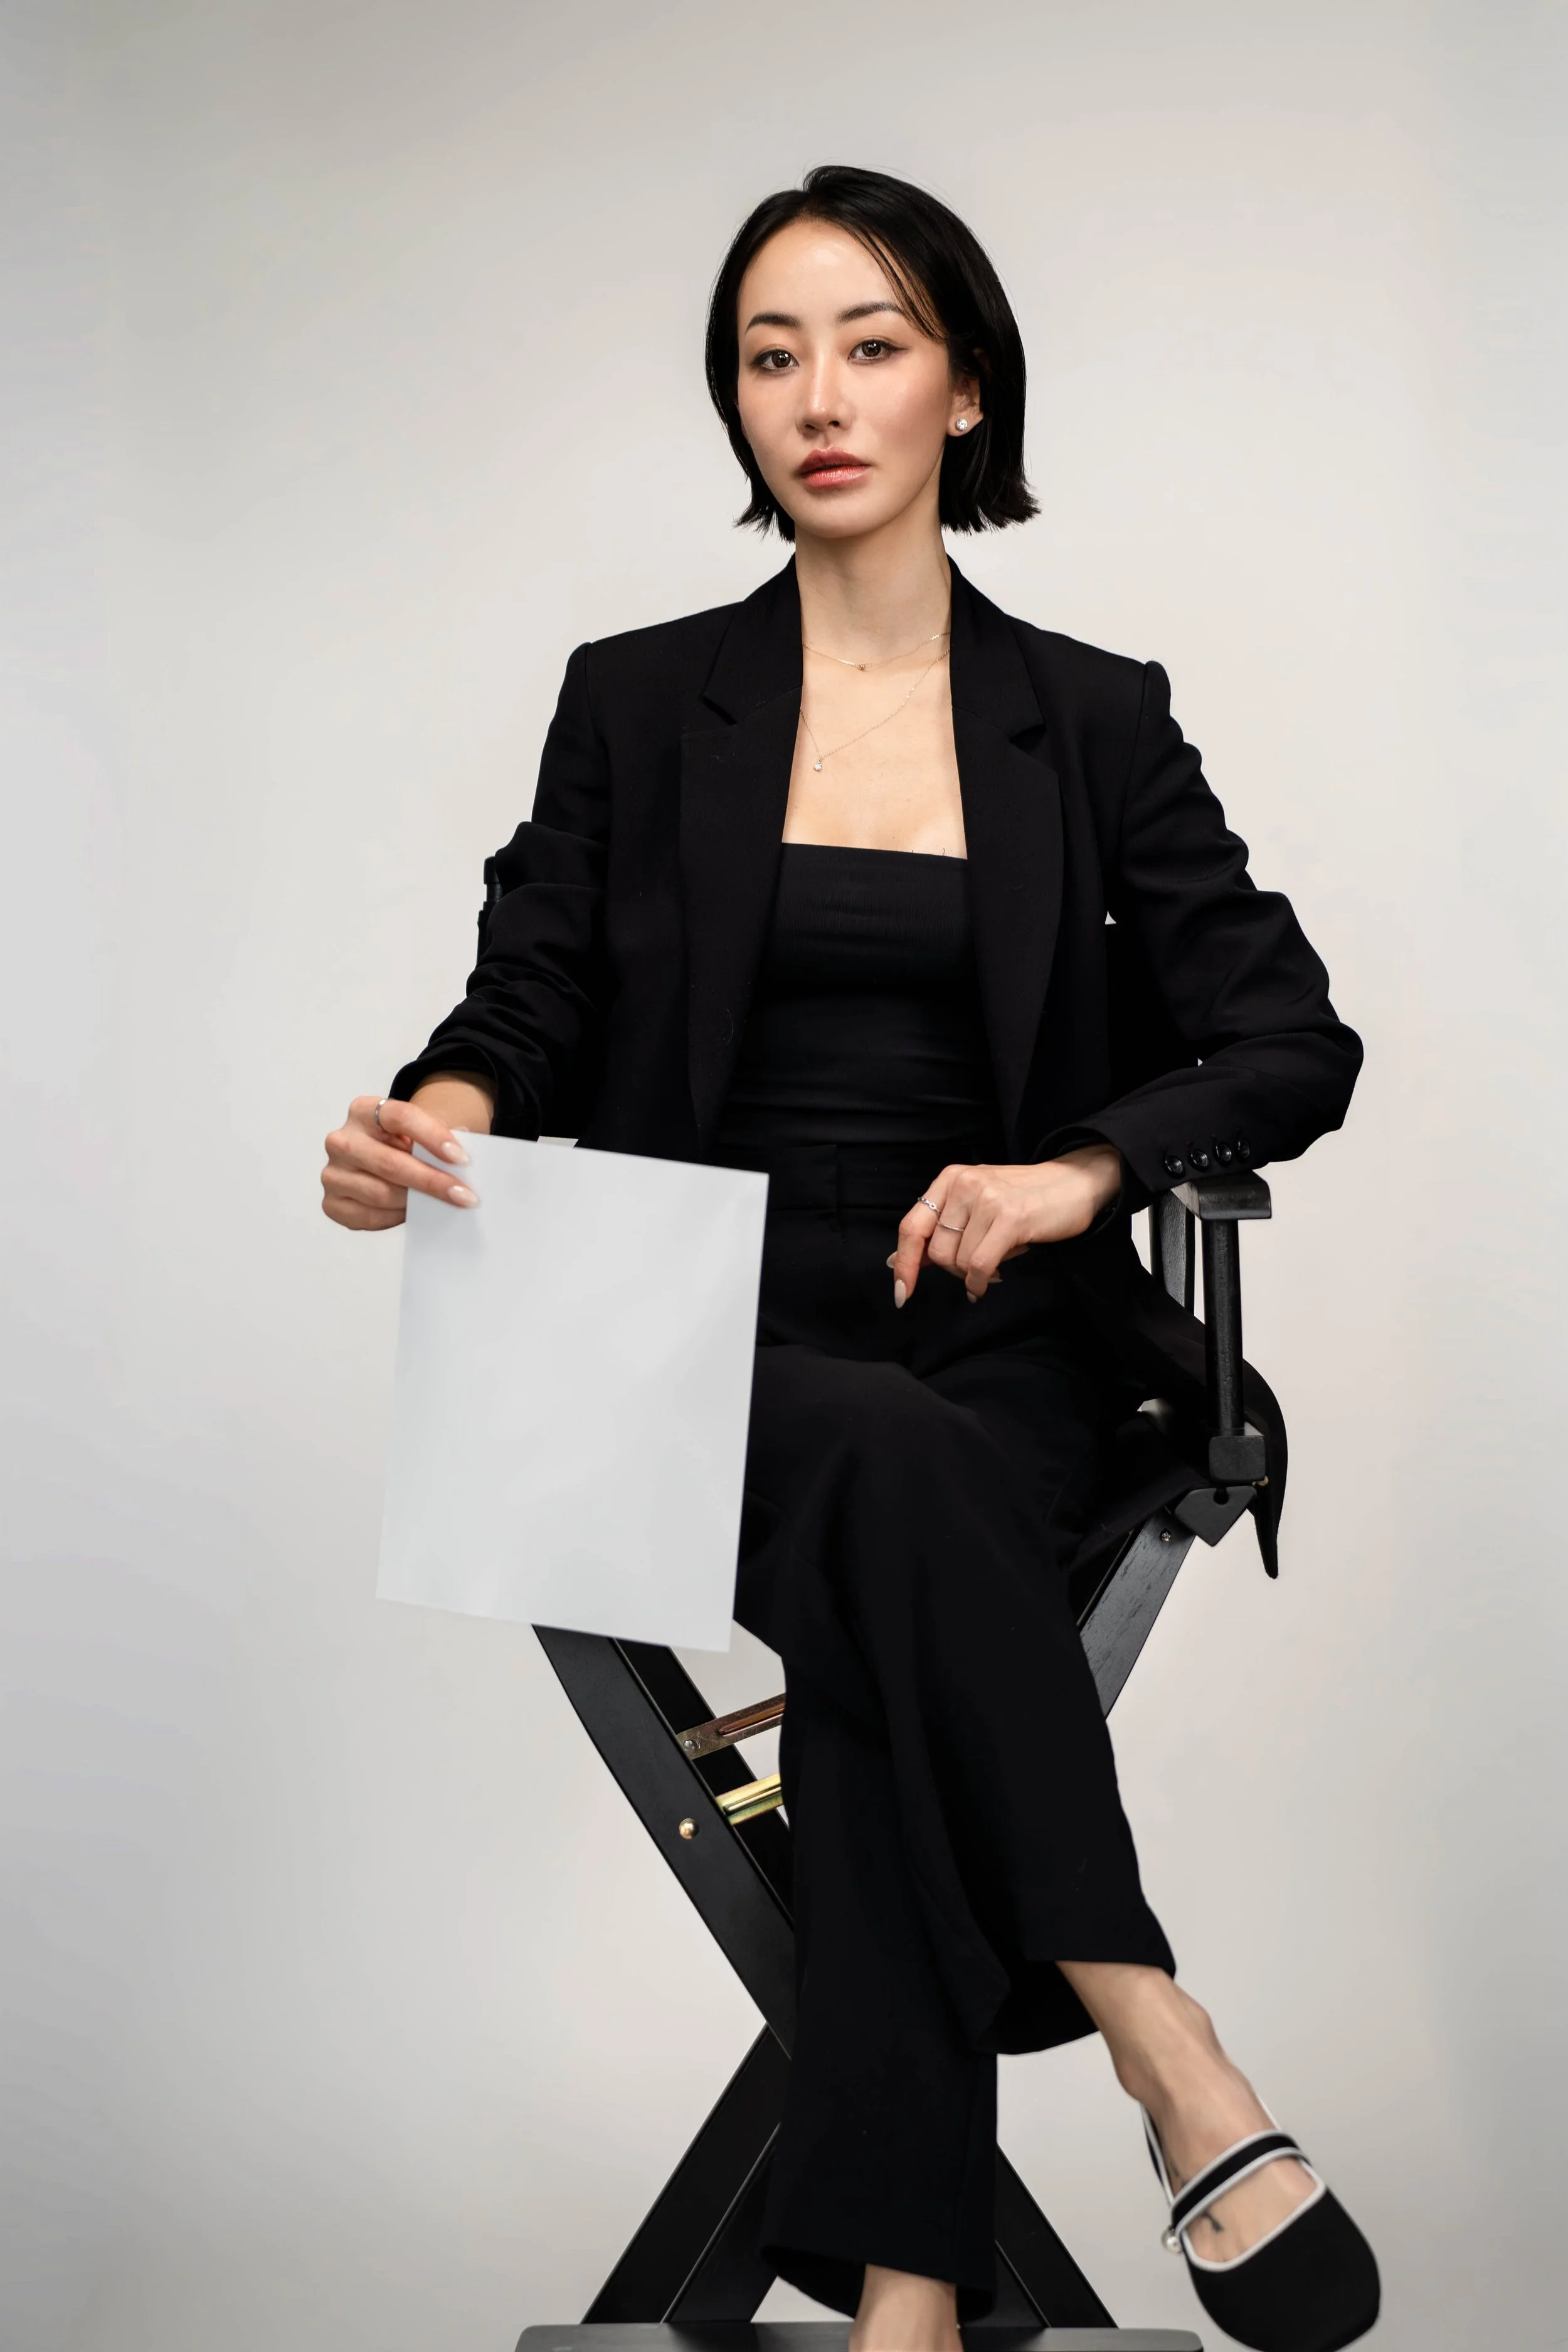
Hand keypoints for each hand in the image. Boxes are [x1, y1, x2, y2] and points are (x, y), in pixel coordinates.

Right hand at [320, 1077, 494, 1230]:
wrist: (379, 1158)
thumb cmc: (403, 1144)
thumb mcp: (419, 1131)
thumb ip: (437, 1139)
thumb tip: (463, 1166)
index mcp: (362, 1110)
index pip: (400, 1116)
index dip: (433, 1136)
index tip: (462, 1158)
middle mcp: (341, 1139)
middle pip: (390, 1163)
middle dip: (432, 1181)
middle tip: (465, 1195)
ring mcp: (333, 1172)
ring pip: (382, 1193)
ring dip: (417, 1202)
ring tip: (444, 1205)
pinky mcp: (332, 1202)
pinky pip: (370, 1216)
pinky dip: (397, 1216)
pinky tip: (414, 1212)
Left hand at [890, 1144, 1122, 1303]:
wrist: (1075, 1183)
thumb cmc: (1023, 1200)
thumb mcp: (975, 1206)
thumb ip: (940, 1232)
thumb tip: (898, 1263)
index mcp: (949, 1179)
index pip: (911, 1227)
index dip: (904, 1263)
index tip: (902, 1293)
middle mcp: (963, 1184)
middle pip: (937, 1251)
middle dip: (954, 1270)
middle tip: (977, 1267)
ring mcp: (987, 1199)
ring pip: (959, 1261)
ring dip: (974, 1274)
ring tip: (997, 1260)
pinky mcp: (1011, 1218)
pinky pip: (980, 1265)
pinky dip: (981, 1282)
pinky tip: (991, 1281)